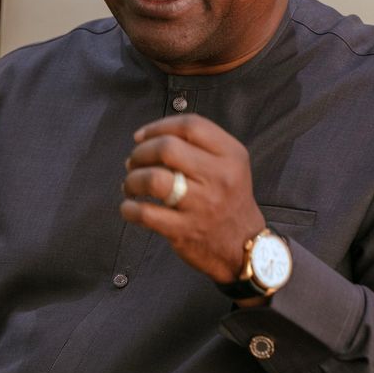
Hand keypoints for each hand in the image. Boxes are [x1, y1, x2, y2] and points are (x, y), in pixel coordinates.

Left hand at [120, 114, 265, 286]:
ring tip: (130, 185)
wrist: (244, 246)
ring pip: (153, 179)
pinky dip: (129, 208)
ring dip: (132, 179)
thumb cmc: (227, 199)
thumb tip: (144, 139)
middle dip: (140, 152)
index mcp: (231, 155)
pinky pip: (146, 213)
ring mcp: (203, 205)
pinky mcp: (186, 230)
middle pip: (167, 148)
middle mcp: (220, 177)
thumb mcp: (229, 165)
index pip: (190, 125)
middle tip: (133, 162)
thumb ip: (197, 146)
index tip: (141, 136)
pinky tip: (129, 207)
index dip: (158, 127)